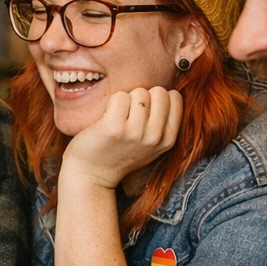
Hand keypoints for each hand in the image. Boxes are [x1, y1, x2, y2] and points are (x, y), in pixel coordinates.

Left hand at [61, 87, 181, 191]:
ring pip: (139, 92)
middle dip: (143, 97)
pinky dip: (111, 102)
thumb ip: (163, 122)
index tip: (145, 112)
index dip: (157, 98)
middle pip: (159, 92)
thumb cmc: (120, 153)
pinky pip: (120, 96)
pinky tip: (106, 118)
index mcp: (168, 139)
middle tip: (130, 113)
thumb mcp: (151, 144)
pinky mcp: (113, 128)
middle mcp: (154, 136)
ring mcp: (135, 133)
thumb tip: (168, 91)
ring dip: (126, 100)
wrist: (92, 174)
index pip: (174, 97)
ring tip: (118, 117)